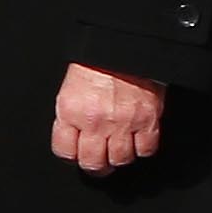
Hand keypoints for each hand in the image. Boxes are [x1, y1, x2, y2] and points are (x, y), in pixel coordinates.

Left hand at [51, 62, 165, 172]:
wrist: (123, 45)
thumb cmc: (95, 62)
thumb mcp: (70, 88)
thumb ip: (70, 115)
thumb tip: (72, 136)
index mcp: (71, 111)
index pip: (64, 151)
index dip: (70, 156)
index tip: (76, 154)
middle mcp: (95, 121)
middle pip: (93, 163)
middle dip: (94, 167)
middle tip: (98, 163)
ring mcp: (122, 123)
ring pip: (120, 160)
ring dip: (119, 159)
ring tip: (118, 151)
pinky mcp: (147, 120)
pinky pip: (146, 149)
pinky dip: (143, 149)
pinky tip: (138, 142)